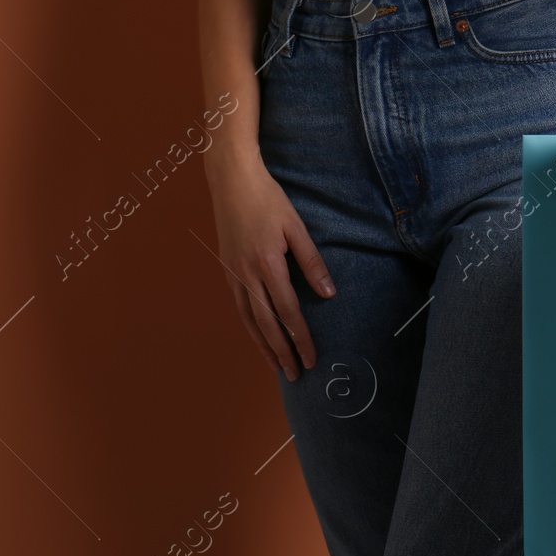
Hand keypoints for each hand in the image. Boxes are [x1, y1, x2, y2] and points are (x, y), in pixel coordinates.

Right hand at [206, 158, 334, 380]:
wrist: (231, 181)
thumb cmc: (268, 200)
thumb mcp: (296, 227)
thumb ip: (312, 261)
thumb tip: (328, 293)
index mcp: (267, 264)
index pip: (288, 312)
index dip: (300, 338)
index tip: (311, 357)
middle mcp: (246, 274)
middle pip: (266, 324)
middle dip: (281, 352)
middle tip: (295, 374)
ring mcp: (233, 273)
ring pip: (248, 319)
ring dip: (263, 345)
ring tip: (276, 366)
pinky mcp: (226, 269)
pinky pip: (238, 306)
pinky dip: (249, 327)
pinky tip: (258, 337)